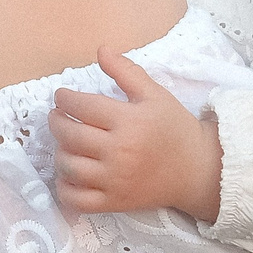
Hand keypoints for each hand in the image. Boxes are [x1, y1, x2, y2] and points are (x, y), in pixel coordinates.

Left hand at [51, 47, 223, 221]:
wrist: (196, 170)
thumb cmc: (174, 128)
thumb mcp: (154, 94)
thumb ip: (126, 71)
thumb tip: (101, 49)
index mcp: (129, 121)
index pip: (82, 106)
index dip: (64, 98)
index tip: (62, 96)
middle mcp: (119, 151)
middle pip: (70, 135)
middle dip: (56, 121)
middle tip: (57, 116)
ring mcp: (115, 180)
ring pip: (68, 166)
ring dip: (59, 152)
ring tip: (66, 142)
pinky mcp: (114, 202)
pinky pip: (76, 200)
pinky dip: (64, 188)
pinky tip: (68, 174)